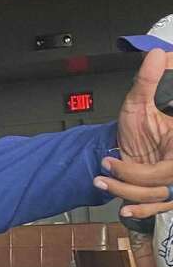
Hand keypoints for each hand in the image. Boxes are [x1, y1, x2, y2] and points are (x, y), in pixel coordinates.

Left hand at [94, 47, 172, 219]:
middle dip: (129, 178)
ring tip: (101, 180)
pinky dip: (139, 212)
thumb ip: (147, 82)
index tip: (112, 161)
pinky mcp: (166, 196)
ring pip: (155, 196)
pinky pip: (156, 209)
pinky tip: (123, 210)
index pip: (168, 165)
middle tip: (105, 166)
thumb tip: (155, 55)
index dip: (139, 170)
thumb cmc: (137, 125)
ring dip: (125, 191)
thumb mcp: (138, 103)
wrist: (129, 144)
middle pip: (161, 181)